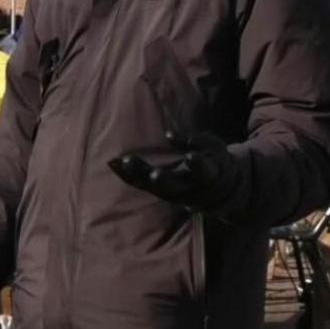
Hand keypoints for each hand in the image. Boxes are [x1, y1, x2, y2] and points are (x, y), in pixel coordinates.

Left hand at [108, 130, 238, 212]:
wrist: (215, 191)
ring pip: (154, 188)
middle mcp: (188, 187)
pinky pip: (141, 186)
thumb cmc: (212, 159)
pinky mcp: (159, 193)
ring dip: (138, 176)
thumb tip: (170, 135)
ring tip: (122, 163)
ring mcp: (172, 193)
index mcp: (206, 175)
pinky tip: (114, 164)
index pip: (203, 171)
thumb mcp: (213, 147)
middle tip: (154, 174)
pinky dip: (128, 176)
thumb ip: (196, 141)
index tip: (192, 156)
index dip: (198, 164)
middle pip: (175, 186)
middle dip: (164, 180)